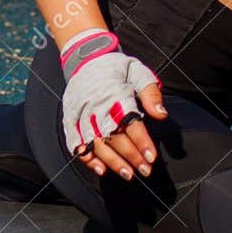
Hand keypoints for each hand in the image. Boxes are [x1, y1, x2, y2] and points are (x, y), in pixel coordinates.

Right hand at [59, 29, 168, 180]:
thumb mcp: (138, 72)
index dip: (141, 141)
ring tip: (126, 174)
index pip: (129, 122)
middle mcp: (96, 105)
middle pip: (113, 136)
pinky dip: (87, 157)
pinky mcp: (70, 119)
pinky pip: (76, 142)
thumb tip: (161, 114)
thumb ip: (150, 93)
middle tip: (144, 170)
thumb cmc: (116, 68)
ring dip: (111, 161)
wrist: (86, 58)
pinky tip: (100, 169)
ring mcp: (81, 113)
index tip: (151, 157)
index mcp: (114, 93)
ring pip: (95, 142)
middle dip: (130, 156)